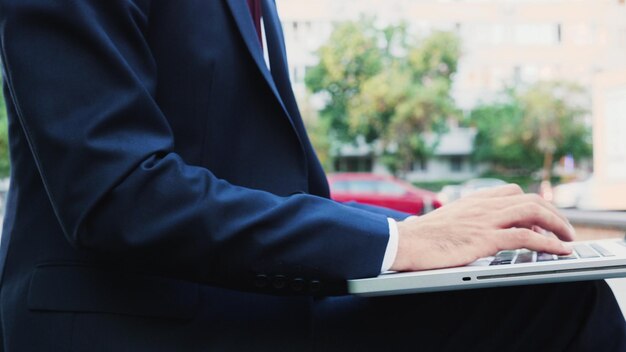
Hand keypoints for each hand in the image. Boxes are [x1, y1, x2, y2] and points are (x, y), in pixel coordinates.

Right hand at [391, 184, 574, 271]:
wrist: (403, 242)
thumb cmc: (418, 237)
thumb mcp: (443, 221)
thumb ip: (461, 220)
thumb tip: (466, 230)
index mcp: (472, 200)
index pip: (511, 192)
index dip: (531, 203)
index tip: (540, 218)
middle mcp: (482, 205)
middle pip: (529, 199)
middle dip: (552, 212)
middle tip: (562, 229)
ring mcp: (485, 220)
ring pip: (533, 212)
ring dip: (557, 224)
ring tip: (568, 238)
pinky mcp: (485, 238)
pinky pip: (526, 236)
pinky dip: (548, 243)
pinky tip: (559, 250)